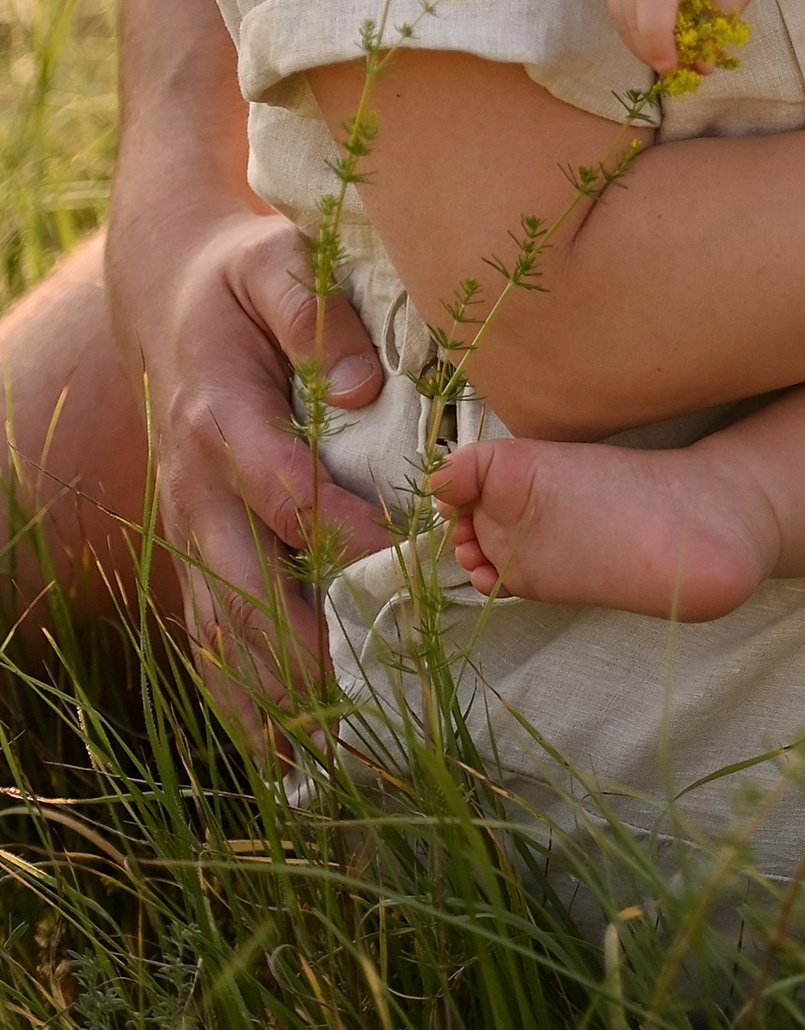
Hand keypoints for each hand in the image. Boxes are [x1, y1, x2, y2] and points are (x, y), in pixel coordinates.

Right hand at [105, 183, 391, 735]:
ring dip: (270, 699)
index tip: (407, 567)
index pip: (286, 496)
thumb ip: (317, 314)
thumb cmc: (244, 276)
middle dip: (305, 657)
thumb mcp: (279, 261)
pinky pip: (209, 632)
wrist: (171, 294)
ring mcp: (188, 525)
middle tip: (369, 718)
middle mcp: (196, 488)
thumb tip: (363, 386)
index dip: (343, 537)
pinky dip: (240, 694)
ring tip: (325, 768)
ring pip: (222, 629)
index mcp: (222, 419)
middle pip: (247, 590)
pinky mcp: (193, 546)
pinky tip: (278, 752)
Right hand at [605, 0, 804, 70]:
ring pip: (617, 9)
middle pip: (630, 12)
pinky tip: (665, 29)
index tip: (673, 68)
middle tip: (688, 71)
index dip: (657, 40)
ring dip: (641, 39)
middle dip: (652, 50)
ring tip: (679, 53)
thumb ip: (719, 19)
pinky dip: (636, 19)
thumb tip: (699, 64)